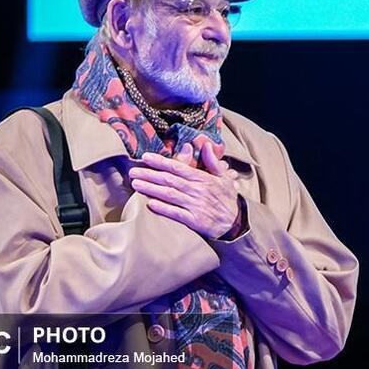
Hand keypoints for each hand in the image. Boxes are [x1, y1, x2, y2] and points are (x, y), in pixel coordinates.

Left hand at [128, 142, 242, 238]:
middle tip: (132, 172)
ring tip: (135, 185)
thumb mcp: (224, 178)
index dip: (161, 162)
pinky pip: (176, 213)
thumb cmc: (227, 199)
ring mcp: (195, 206)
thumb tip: (206, 144)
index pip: (179, 167)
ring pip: (169, 195)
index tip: (145, 157)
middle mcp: (197, 190)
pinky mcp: (194, 221)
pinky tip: (150, 204)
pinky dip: (163, 208)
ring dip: (151, 189)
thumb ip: (213, 162)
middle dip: (149, 175)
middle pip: (169, 180)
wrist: (236, 223)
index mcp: (203, 178)